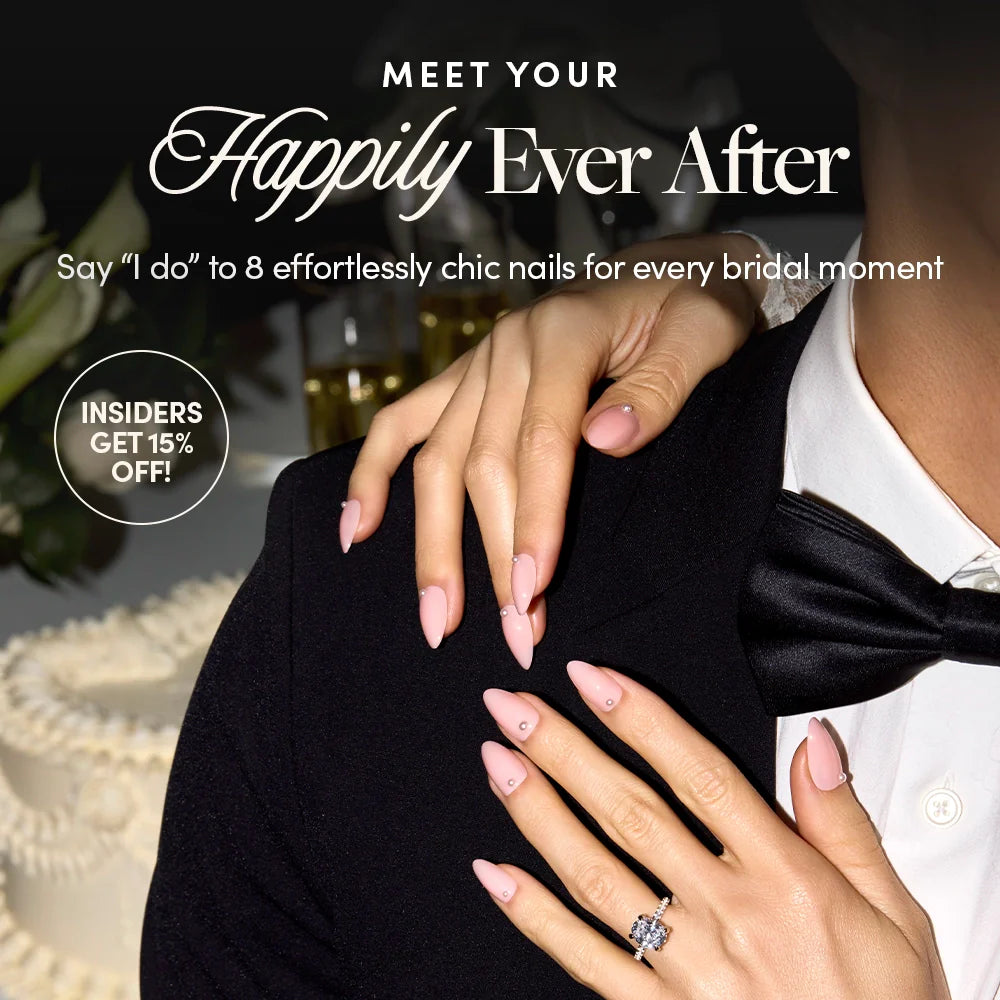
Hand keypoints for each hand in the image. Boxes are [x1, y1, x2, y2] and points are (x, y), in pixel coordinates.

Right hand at [341, 234, 769, 662]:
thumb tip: (601, 441)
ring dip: (432, 543)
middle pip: (482, 463)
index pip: (541, 440)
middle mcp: (508, 348)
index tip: (535, 593)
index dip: (536, 519)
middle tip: (513, 634)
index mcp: (564, 333)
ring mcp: (477, 364)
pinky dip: (372, 476)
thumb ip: (658, 386)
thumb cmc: (692, 306)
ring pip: (436, 460)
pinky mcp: (464, 380)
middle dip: (494, 556)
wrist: (665, 272)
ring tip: (437, 618)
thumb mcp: (703, 334)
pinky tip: (356, 531)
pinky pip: (401, 424)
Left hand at [473, 665, 949, 999]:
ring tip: (496, 763)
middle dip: (564, 751)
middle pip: (630, 813)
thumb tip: (813, 742)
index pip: (697, 775)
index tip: (591, 678)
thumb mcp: (895, 912)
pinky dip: (534, 915)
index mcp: (785, 876)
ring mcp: (686, 969)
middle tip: (514, 707)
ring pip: (595, 875)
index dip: (639, 720)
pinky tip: (495, 875)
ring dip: (539, 813)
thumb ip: (844, 823)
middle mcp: (727, 914)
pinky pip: (585, 959)